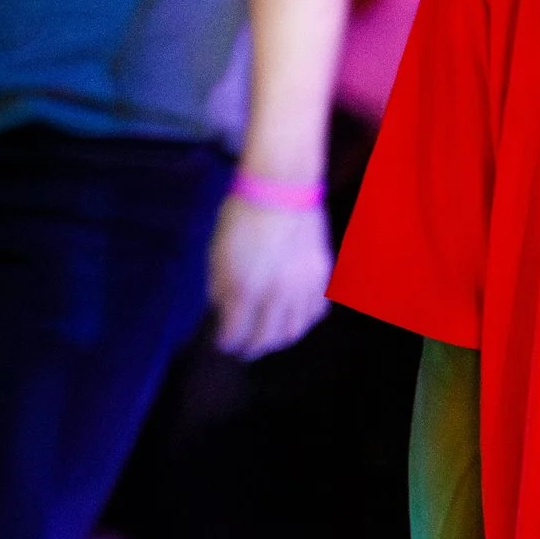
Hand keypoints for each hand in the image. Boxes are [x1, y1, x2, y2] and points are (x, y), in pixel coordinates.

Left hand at [208, 192, 333, 357]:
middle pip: (266, 339)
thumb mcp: (218, 253)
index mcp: (245, 289)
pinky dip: (303, 321)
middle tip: (243, 349)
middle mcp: (276, 296)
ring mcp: (303, 288)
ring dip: (278, 340)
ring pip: (294, 331)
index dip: (226, 343)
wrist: (281, 189)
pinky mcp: (321, 278)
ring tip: (269, 337)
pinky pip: (316, 312)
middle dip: (251, 349)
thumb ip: (220, 288)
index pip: (235, 334)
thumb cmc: (241, 218)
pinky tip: (294, 317)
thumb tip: (224, 312)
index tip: (222, 343)